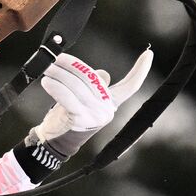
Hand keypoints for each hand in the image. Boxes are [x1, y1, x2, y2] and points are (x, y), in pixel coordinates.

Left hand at [27, 50, 151, 160]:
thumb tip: (102, 73)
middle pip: (92, 78)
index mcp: (112, 103)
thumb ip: (94, 84)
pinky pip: (67, 97)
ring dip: (59, 73)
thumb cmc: (69, 115)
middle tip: (55, 57)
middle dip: (72, 65)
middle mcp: (107, 110)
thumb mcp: (84, 99)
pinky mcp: (80, 120)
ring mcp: (94, 116)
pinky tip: (47, 81)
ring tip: (47, 67)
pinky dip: (56, 87)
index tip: (149, 54)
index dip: (141, 70)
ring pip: (77, 85)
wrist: (55, 141)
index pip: (130, 86)